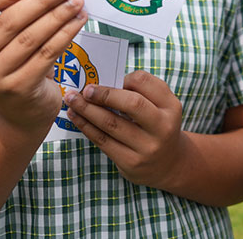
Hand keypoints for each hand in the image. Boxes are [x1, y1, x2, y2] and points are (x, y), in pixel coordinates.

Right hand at [0, 0, 86, 132]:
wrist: (19, 112)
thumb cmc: (13, 64)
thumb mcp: (2, 42)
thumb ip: (12, 15)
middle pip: (9, 22)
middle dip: (41, 1)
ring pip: (31, 38)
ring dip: (58, 16)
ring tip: (76, 1)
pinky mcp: (19, 89)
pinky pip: (47, 54)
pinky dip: (65, 34)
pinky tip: (78, 21)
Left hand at [63, 70, 185, 188]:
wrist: (169, 164)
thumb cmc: (158, 126)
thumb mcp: (161, 106)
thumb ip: (141, 91)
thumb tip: (105, 82)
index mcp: (171, 106)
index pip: (145, 83)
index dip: (124, 78)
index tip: (109, 78)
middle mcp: (162, 127)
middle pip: (131, 104)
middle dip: (104, 94)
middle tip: (84, 89)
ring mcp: (147, 147)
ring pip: (111, 124)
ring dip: (87, 110)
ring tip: (71, 100)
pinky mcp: (131, 162)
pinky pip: (103, 141)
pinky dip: (86, 127)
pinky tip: (76, 117)